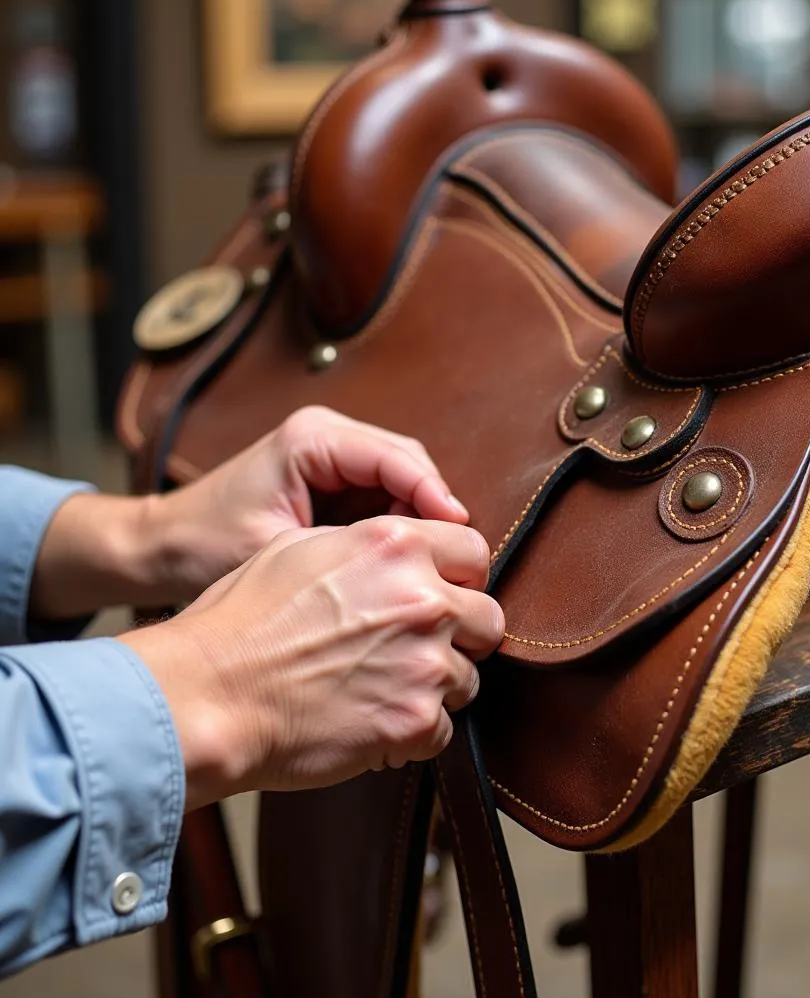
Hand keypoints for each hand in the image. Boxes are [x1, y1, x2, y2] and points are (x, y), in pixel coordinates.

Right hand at [119, 516, 503, 808]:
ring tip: (383, 689)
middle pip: (487, 617)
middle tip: (421, 648)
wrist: (208, 695)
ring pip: (468, 677)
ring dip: (435, 686)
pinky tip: (373, 722)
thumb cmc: (240, 622)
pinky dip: (414, 731)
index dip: (460, 575)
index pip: (474, 549)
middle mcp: (423, 599)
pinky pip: (443, 729)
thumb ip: (366, 544)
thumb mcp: (299, 548)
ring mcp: (426, 662)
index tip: (444, 593)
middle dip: (461, 634)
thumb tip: (399, 553)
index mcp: (397, 545)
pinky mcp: (416, 720)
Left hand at [146, 405, 469, 603]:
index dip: (433, 494)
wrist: (163, 547)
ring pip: (404, 478)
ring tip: (430, 561)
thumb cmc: (205, 546)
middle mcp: (327, 435)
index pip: (396, 456)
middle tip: (452, 555)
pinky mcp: (333, 478)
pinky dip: (401, 523)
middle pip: (409, 462)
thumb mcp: (276, 550)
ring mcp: (332, 455)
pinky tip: (403, 558)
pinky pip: (386, 494)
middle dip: (433, 506)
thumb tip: (408, 561)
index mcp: (312, 438)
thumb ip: (344, 549)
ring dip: (420, 517)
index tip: (458, 530)